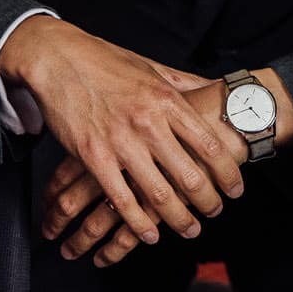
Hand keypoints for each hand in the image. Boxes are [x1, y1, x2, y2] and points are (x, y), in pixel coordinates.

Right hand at [3, 16, 243, 249]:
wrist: (57, 57)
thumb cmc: (105, 61)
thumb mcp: (151, 66)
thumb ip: (183, 83)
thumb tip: (213, 88)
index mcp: (166, 99)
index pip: (209, 145)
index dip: (227, 173)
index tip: (235, 188)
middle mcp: (148, 122)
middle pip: (190, 175)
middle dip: (209, 202)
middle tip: (215, 212)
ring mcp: (120, 140)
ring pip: (158, 193)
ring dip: (178, 219)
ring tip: (190, 230)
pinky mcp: (93, 155)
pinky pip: (121, 199)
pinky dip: (138, 223)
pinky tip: (150, 234)